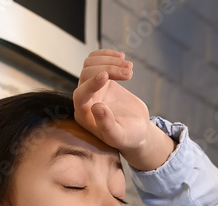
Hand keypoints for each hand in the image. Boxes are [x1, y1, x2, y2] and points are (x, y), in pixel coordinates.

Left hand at [73, 49, 175, 170]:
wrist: (136, 130)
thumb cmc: (128, 137)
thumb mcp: (119, 137)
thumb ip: (107, 126)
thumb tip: (97, 108)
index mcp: (84, 114)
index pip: (80, 94)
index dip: (91, 83)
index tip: (106, 76)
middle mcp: (84, 98)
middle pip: (87, 73)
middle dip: (108, 69)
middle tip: (129, 73)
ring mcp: (92, 87)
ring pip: (91, 63)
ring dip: (110, 61)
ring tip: (130, 67)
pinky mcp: (102, 79)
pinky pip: (97, 60)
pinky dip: (108, 55)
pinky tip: (122, 58)